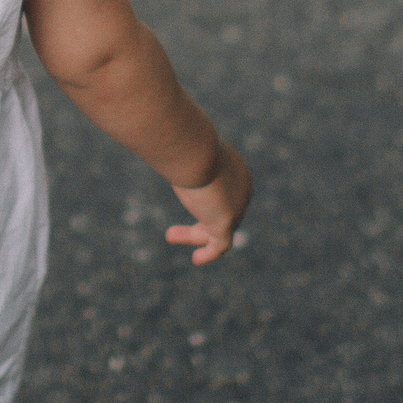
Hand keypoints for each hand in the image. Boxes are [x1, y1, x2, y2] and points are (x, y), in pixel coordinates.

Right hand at [167, 138, 252, 264]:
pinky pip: (221, 245)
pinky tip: (197, 259)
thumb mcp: (182, 145)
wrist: (196, 152)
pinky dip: (210, 253)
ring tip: (170, 235)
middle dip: (200, 220)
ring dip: (195, 235)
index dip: (205, 200)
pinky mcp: (227, 223)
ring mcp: (237, 208)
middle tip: (175, 224)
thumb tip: (160, 143)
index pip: (224, 191)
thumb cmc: (185, 143)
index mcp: (236, 169)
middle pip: (221, 211)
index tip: (186, 200)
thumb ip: (177, 149)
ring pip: (218, 229)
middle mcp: (242, 190)